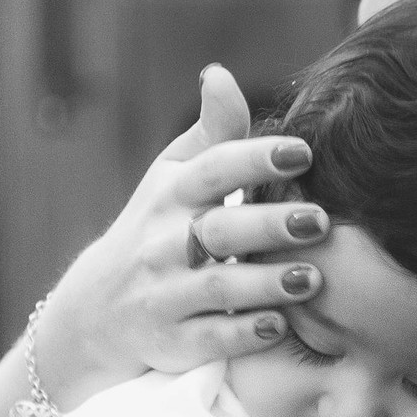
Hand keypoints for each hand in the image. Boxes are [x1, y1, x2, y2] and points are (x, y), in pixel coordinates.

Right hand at [38, 65, 329, 409]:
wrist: (95, 312)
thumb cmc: (158, 227)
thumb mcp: (174, 177)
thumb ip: (212, 132)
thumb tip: (220, 73)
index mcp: (173, 195)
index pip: (213, 169)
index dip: (255, 159)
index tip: (302, 152)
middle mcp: (163, 244)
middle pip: (219, 231)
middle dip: (269, 225)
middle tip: (321, 221)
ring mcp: (164, 296)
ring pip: (216, 289)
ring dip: (265, 284)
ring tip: (313, 277)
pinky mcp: (170, 343)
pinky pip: (208, 340)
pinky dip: (241, 335)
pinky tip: (279, 326)